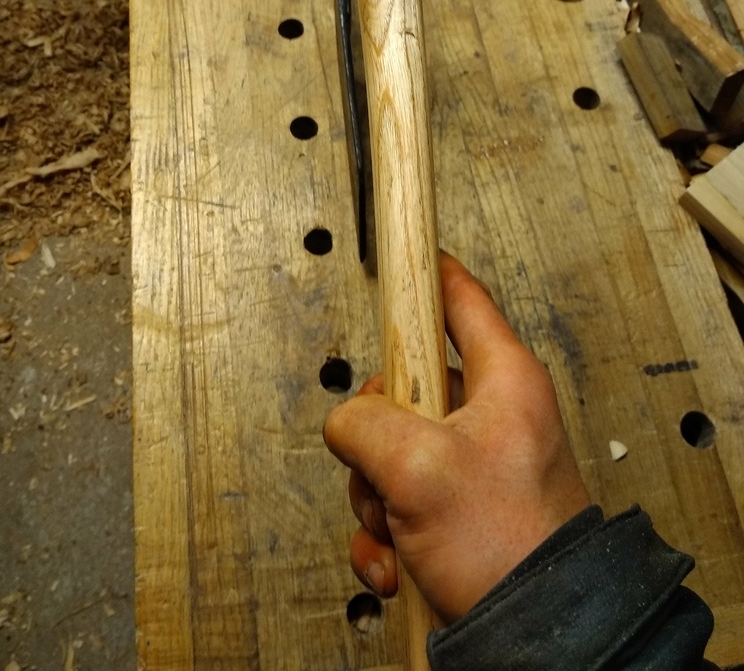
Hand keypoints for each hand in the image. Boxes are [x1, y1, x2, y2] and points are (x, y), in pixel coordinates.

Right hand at [323, 252, 589, 624]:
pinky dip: (385, 533)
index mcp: (504, 381)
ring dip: (376, 497)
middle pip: (402, 388)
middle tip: (386, 472)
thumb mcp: (419, 468)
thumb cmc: (511, 550)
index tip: (404, 250)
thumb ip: (364, 423)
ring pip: (390, 450)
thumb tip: (347, 422)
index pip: (460, 299)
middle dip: (373, 440)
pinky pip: (397, 499)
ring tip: (399, 530)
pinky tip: (396, 563)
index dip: (425, 271)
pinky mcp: (456, 508)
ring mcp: (471, 465)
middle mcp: (491, 416)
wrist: (535, 640)